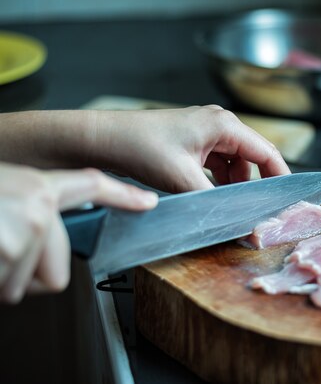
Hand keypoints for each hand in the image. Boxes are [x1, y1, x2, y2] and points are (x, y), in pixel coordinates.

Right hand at [0, 163, 157, 302]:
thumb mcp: (0, 194)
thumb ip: (29, 209)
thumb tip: (42, 232)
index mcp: (34, 187)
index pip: (90, 188)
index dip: (123, 197)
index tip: (148, 202)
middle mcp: (40, 206)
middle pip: (58, 265)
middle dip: (27, 270)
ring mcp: (30, 229)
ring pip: (25, 283)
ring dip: (2, 276)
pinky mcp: (13, 252)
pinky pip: (9, 290)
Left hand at [94, 105, 290, 192]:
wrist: (103, 139)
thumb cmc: (140, 148)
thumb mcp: (182, 181)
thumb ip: (215, 202)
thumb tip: (239, 224)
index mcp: (224, 125)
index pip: (267, 152)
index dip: (281, 178)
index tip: (287, 202)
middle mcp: (219, 124)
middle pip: (253, 157)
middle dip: (257, 184)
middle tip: (258, 210)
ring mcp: (205, 131)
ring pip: (235, 162)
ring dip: (235, 184)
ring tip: (229, 206)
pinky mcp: (192, 141)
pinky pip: (218, 162)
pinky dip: (219, 179)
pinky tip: (211, 195)